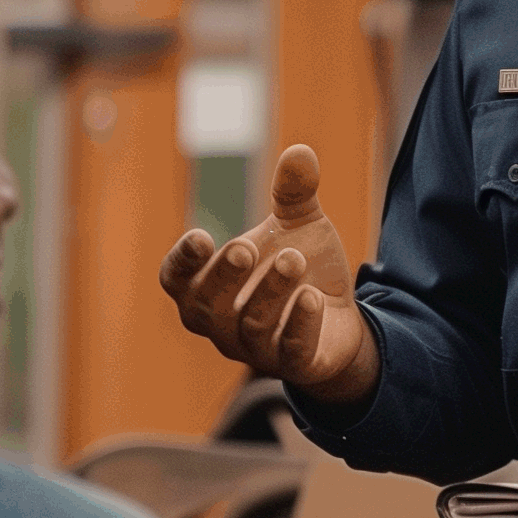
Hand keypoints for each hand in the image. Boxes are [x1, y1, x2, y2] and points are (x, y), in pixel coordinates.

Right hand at [158, 144, 380, 404]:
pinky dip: (298, 325)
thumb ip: (293, 194)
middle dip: (223, 277)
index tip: (199, 237)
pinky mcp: (295, 365)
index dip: (181, 263)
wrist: (341, 318)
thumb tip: (301, 152)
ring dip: (270, 292)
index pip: (176, 281)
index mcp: (207, 288)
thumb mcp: (299, 226)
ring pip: (250, 327)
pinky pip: (290, 353)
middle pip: (204, 308)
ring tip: (294, 259)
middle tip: (245, 247)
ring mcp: (255, 350)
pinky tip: (312, 297)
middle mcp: (222, 324)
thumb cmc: (302, 269)